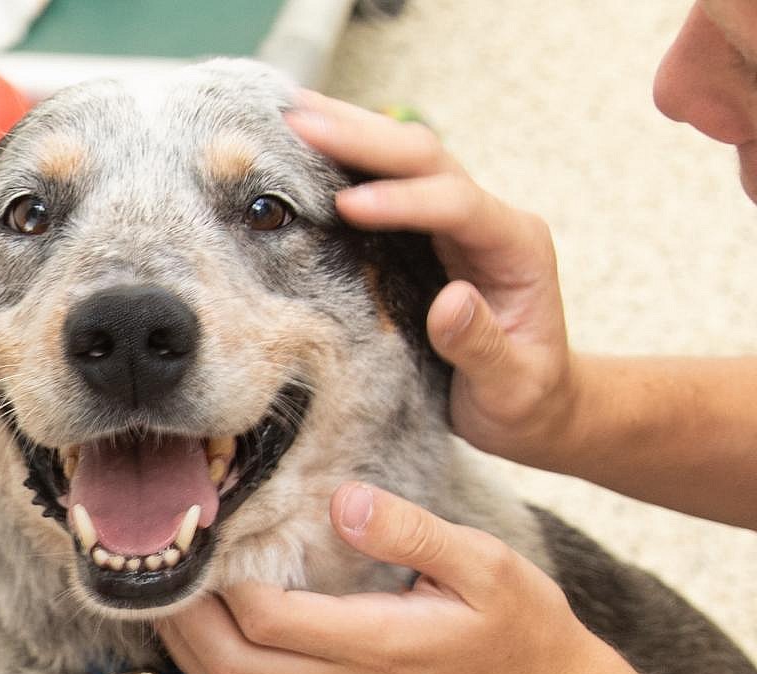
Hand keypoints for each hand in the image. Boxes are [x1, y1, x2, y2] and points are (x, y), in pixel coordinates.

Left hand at [160, 482, 614, 673]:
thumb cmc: (523, 632)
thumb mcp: (487, 565)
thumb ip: (412, 532)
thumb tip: (343, 502)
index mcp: (379, 645)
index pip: (268, 619)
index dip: (223, 579)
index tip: (208, 531)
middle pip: (229, 669)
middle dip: (183, 621)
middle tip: (162, 566)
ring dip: (190, 649)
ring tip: (173, 594)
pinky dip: (218, 667)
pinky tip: (213, 627)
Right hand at [286, 90, 580, 467]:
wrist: (535, 404)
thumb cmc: (526, 399)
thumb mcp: (512, 386)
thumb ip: (483, 346)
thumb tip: (450, 301)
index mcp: (516, 248)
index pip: (457, 204)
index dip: (402, 200)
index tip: (347, 206)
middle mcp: (488, 222)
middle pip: (427, 159)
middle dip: (365, 138)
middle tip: (299, 121)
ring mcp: (458, 225)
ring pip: (405, 161)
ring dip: (351, 135)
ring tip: (292, 115)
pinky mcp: (429, 238)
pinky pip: (390, 187)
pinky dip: (349, 165)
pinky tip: (310, 150)